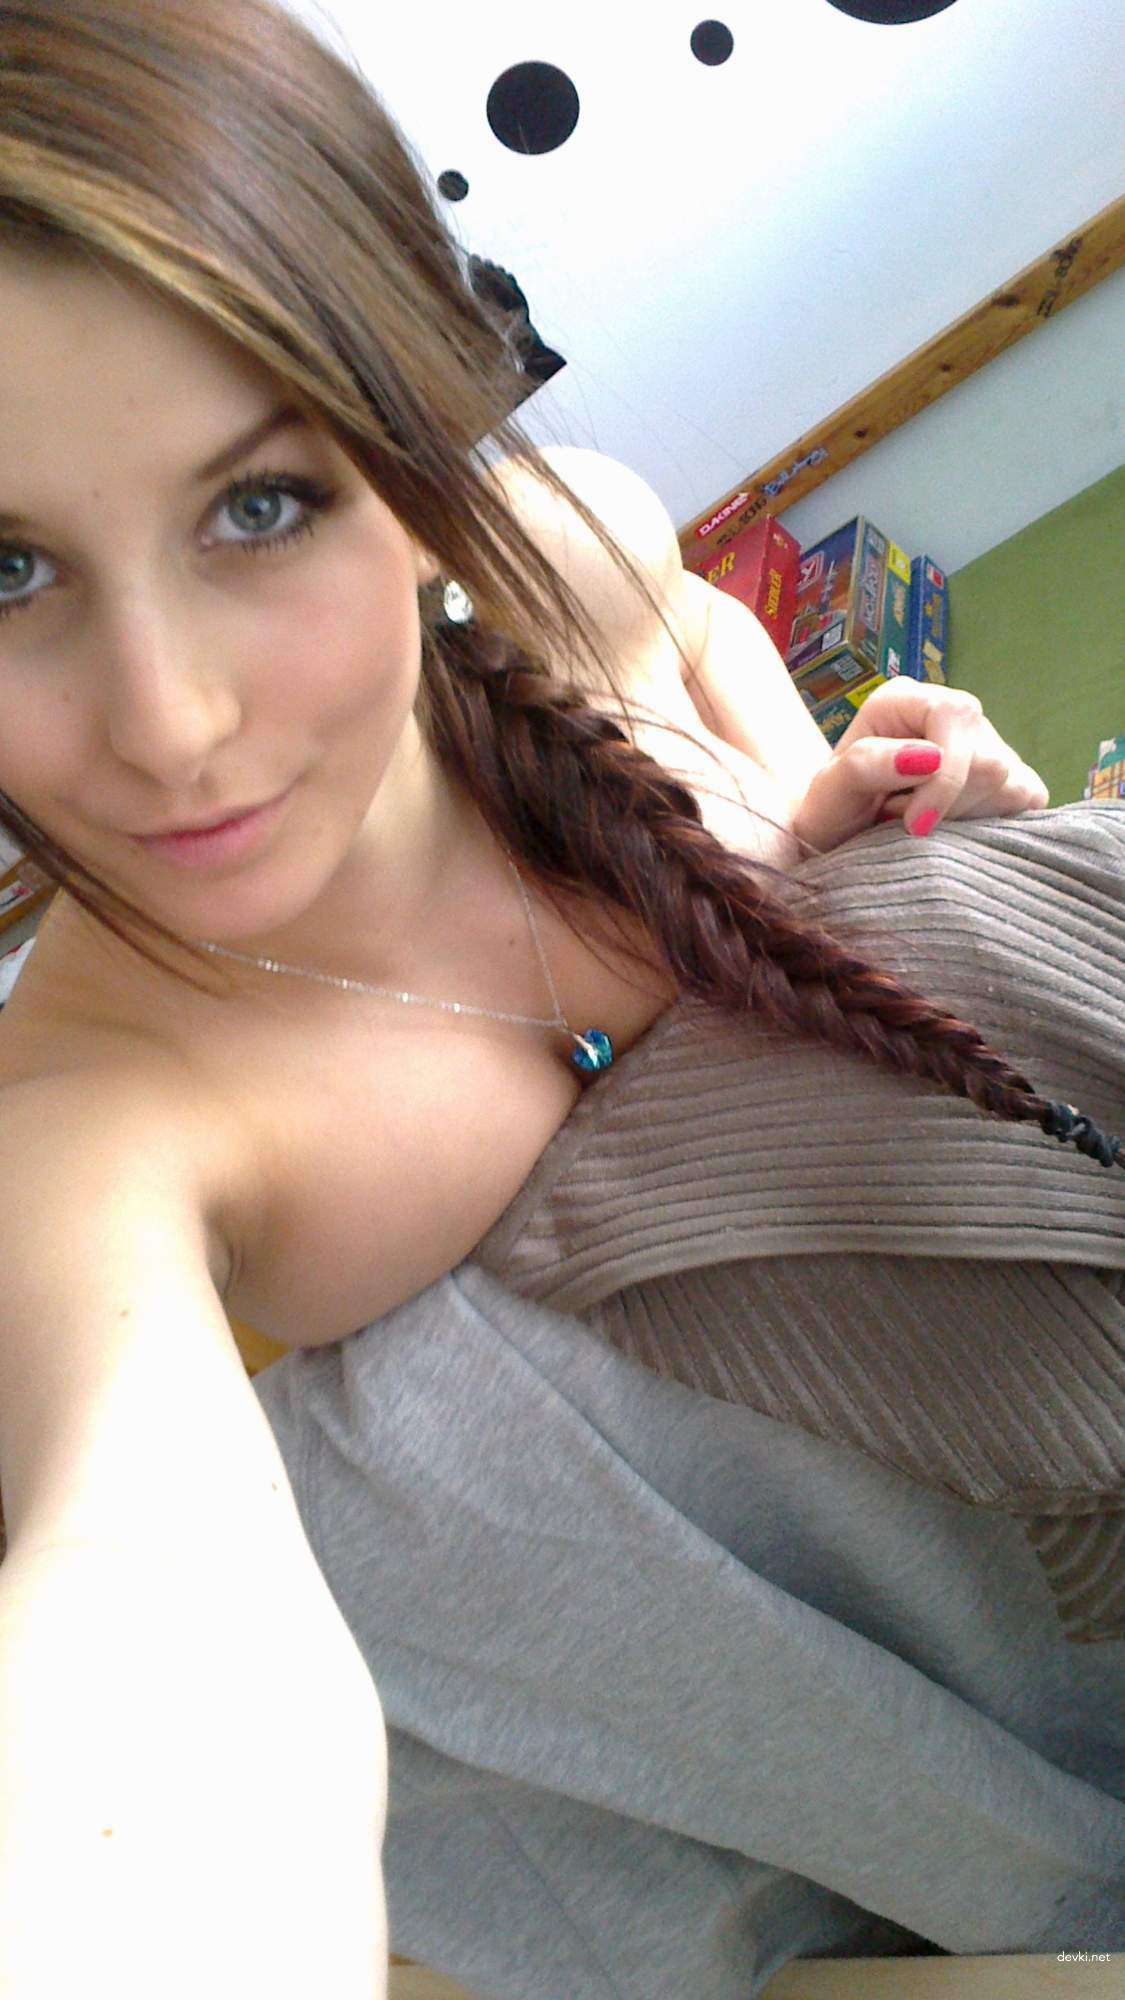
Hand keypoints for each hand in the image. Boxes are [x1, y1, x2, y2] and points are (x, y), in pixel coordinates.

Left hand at [790, 679, 1049, 854]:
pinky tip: (954, 831)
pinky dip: (991, 827)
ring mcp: (988, 744)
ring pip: (1011, 785)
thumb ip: (867, 765)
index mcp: (905, 699)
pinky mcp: (1012, 779)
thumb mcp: (830, 791)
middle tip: (904, 822)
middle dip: (947, 806)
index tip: (916, 824)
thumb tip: (930, 757)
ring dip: (962, 820)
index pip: (956, 716)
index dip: (945, 776)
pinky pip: (1027, 802)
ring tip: (921, 823)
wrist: (842, 841)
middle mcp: (953, 712)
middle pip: (990, 761)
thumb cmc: (831, 812)